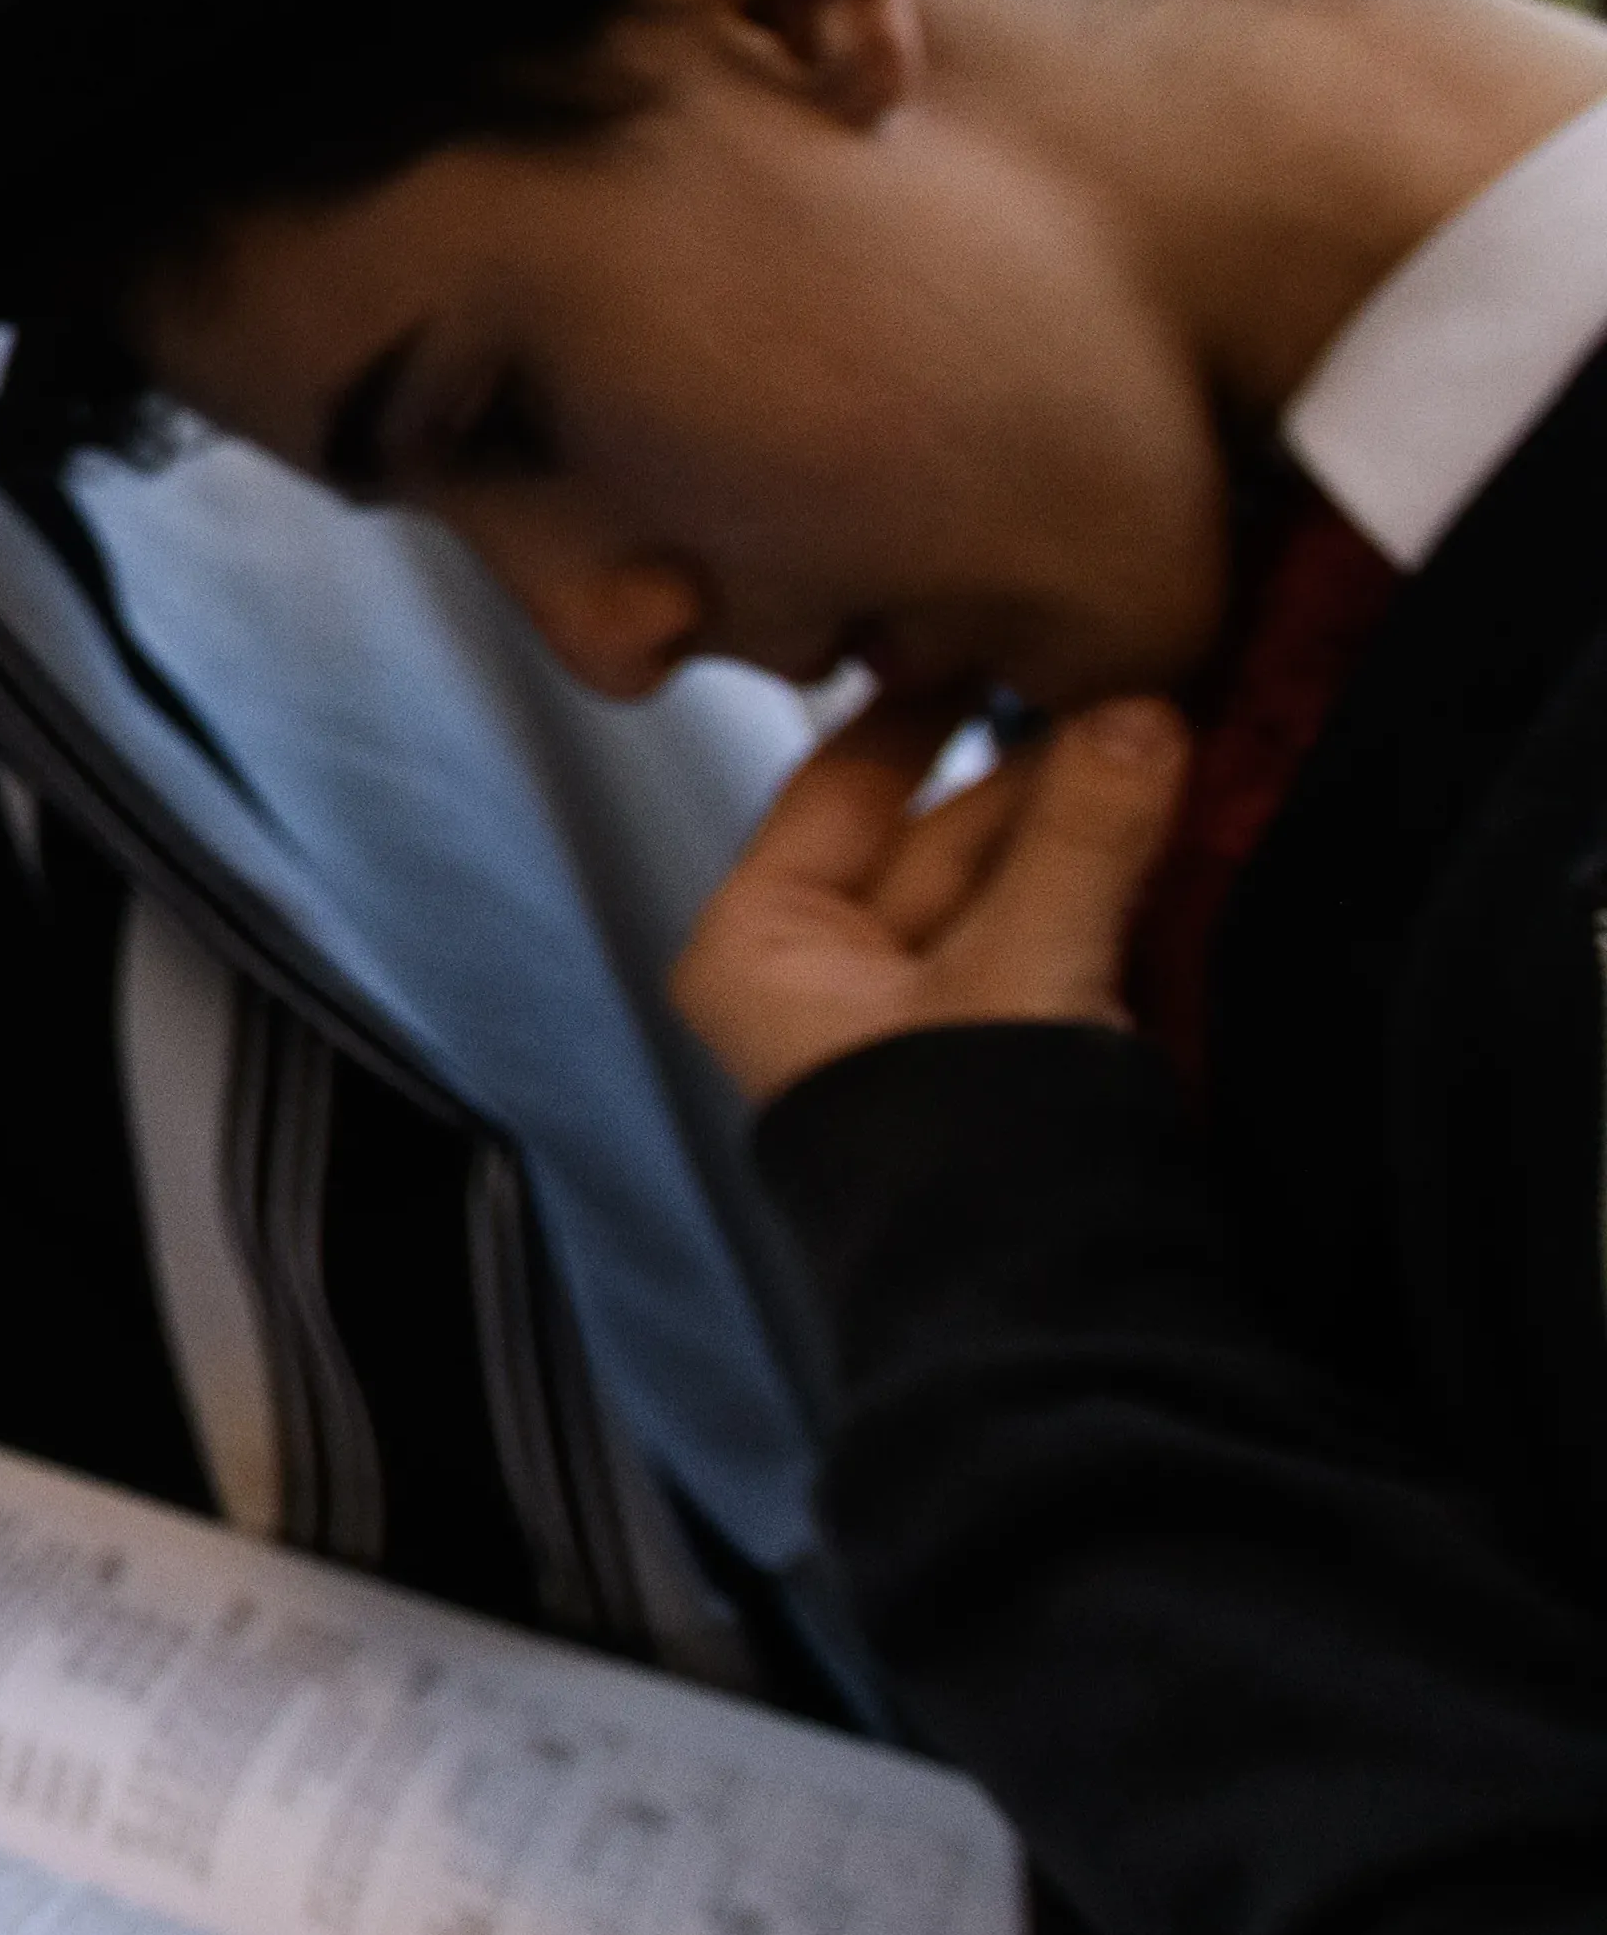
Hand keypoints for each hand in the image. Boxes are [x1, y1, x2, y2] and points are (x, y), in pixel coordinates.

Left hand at [670, 681, 1194, 1101]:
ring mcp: (915, 1014)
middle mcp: (821, 972)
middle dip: (1043, 767)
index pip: (843, 785)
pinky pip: (1054, 936)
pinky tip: (1174, 817)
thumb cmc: (972, 1147)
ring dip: (1090, 820)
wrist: (1037, 1304)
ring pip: (1010, 879)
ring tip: (1172, 730)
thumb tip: (1136, 709)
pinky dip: (1107, 884)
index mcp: (761, 943)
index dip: (924, 708)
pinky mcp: (1005, 1049)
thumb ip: (1078, 838)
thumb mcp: (1021, 970)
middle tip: (1136, 681)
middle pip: (942, 830)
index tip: (989, 630)